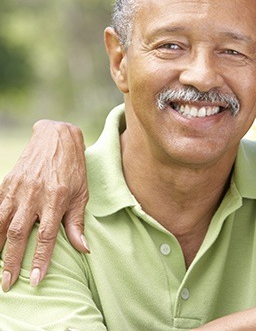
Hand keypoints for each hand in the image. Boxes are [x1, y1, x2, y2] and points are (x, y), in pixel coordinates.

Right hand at [0, 120, 88, 291]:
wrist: (56, 138)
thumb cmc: (73, 168)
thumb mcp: (81, 193)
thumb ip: (77, 222)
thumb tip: (82, 249)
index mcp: (57, 198)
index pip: (47, 236)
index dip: (41, 259)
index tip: (36, 280)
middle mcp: (35, 194)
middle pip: (20, 233)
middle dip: (12, 261)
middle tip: (7, 283)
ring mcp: (18, 188)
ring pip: (2, 222)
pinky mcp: (7, 182)